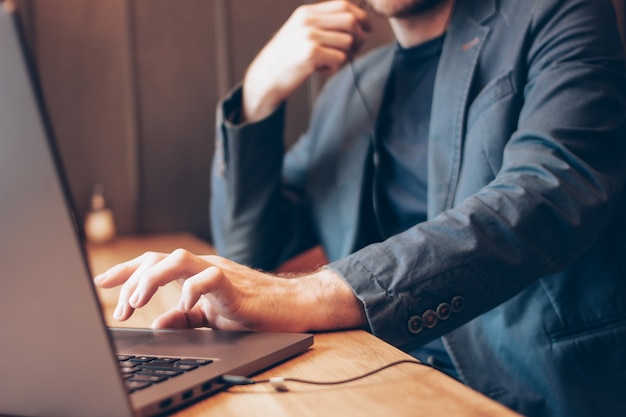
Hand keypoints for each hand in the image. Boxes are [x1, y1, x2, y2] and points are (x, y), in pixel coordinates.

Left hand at [94, 249, 366, 331]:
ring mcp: (219, 271)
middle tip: (120, 309)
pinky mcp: (235, 284)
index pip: (154, 263)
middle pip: (158, 257)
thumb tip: (157, 322)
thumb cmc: (253, 310)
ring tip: (136, 303)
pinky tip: (183, 305)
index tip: (101, 282)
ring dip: (151, 279)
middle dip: (131, 279)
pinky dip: (191, 291)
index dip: (126, 271)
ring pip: (177, 260)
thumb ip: (185, 319)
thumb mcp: (211, 318)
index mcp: (195, 273)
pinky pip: (209, 278)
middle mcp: (203, 266)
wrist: (291, 307)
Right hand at [242, 0, 370, 121]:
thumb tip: (357, 23)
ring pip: (348, 42)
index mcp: (306, 12)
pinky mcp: (311, 52)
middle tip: (351, 51)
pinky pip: (340, 58)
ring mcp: (309, 35)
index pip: (344, 5)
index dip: (361, 17)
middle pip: (351, 21)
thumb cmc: (285, 60)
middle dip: (358, 37)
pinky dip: (334, 68)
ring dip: (344, 56)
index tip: (367, 29)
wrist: (265, 78)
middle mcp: (307, 20)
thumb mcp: (301, 33)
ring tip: (326, 62)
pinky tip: (320, 70)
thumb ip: (323, 24)